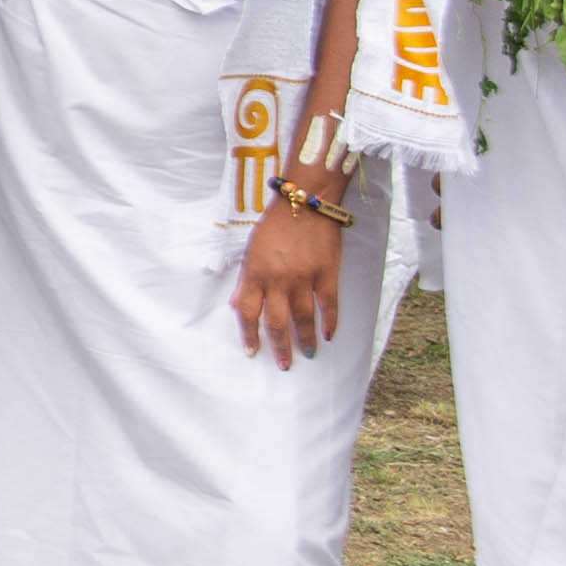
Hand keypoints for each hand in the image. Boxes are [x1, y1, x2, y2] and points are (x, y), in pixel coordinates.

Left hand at [233, 204, 348, 366]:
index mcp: (255, 273)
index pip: (247, 312)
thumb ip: (246, 280)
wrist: (305, 201)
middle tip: (284, 364)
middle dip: (279, 347)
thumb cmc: (275, 224)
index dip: (249, 335)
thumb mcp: (251, 250)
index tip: (252, 351)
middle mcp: (278, 280)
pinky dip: (330, 322)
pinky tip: (328, 335)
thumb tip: (236, 305)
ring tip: (307, 355)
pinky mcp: (327, 273)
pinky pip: (329, 304)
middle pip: (276, 322)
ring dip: (304, 340)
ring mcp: (304, 278)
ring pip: (303, 318)